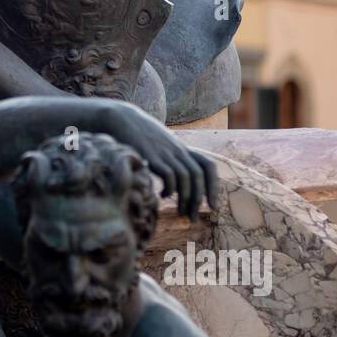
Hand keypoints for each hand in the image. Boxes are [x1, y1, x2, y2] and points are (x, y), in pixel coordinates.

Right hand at [104, 104, 217, 220]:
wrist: (122, 118)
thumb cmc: (139, 135)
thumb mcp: (161, 145)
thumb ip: (170, 159)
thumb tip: (174, 182)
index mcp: (183, 149)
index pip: (208, 166)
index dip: (214, 186)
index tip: (213, 206)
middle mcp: (178, 150)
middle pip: (198, 175)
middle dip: (199, 199)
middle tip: (194, 217)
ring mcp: (165, 152)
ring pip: (186, 177)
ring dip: (186, 198)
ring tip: (181, 212)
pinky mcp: (152, 156)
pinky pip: (169, 175)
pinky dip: (169, 189)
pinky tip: (162, 196)